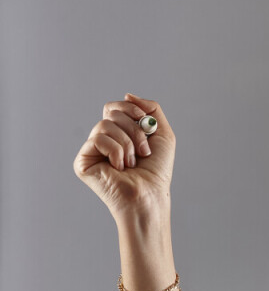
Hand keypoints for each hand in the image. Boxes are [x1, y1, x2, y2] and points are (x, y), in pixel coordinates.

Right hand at [73, 93, 175, 221]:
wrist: (150, 195)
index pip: (114, 107)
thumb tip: (127, 94)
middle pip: (111, 112)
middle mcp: (103, 141)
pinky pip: (97, 139)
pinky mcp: (82, 162)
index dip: (129, 108)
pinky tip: (119, 168)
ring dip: (127, 143)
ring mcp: (92, 151)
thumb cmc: (157, 172)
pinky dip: (115, 151)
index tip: (144, 121)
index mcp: (118, 134)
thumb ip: (152, 109)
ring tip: (131, 163)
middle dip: (133, 129)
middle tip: (143, 151)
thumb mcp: (164, 134)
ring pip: (104, 124)